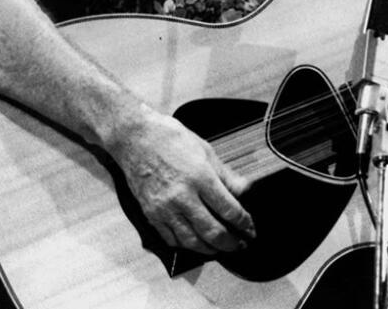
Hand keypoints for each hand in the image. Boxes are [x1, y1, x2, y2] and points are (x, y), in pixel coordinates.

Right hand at [107, 106, 254, 253]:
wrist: (136, 138)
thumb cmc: (171, 140)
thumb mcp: (206, 151)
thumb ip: (226, 176)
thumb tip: (245, 191)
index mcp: (200, 177)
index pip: (229, 210)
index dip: (244, 223)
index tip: (250, 229)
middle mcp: (183, 196)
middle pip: (212, 231)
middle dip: (231, 242)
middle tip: (240, 245)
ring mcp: (165, 208)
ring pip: (191, 241)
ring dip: (210, 249)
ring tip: (221, 248)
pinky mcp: (151, 214)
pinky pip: (171, 239)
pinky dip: (186, 245)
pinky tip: (196, 243)